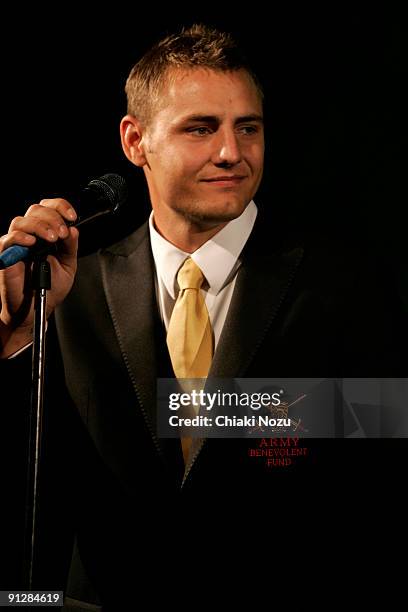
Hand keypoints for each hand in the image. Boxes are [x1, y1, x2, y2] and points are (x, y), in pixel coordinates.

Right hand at [0, 199, 78, 357]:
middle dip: (53, 217)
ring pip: (21, 221)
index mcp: (45, 233)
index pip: (49, 208)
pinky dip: (20, 237)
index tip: (72, 217)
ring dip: (39, 226)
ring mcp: (17, 245)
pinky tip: (32, 243)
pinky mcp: (5, 256)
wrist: (37, 309)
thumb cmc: (49, 288)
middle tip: (62, 234)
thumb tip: (74, 229)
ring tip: (52, 239)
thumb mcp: (68, 265)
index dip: (60, 207)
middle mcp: (30, 235)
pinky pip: (7, 240)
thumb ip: (70, 247)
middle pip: (35, 210)